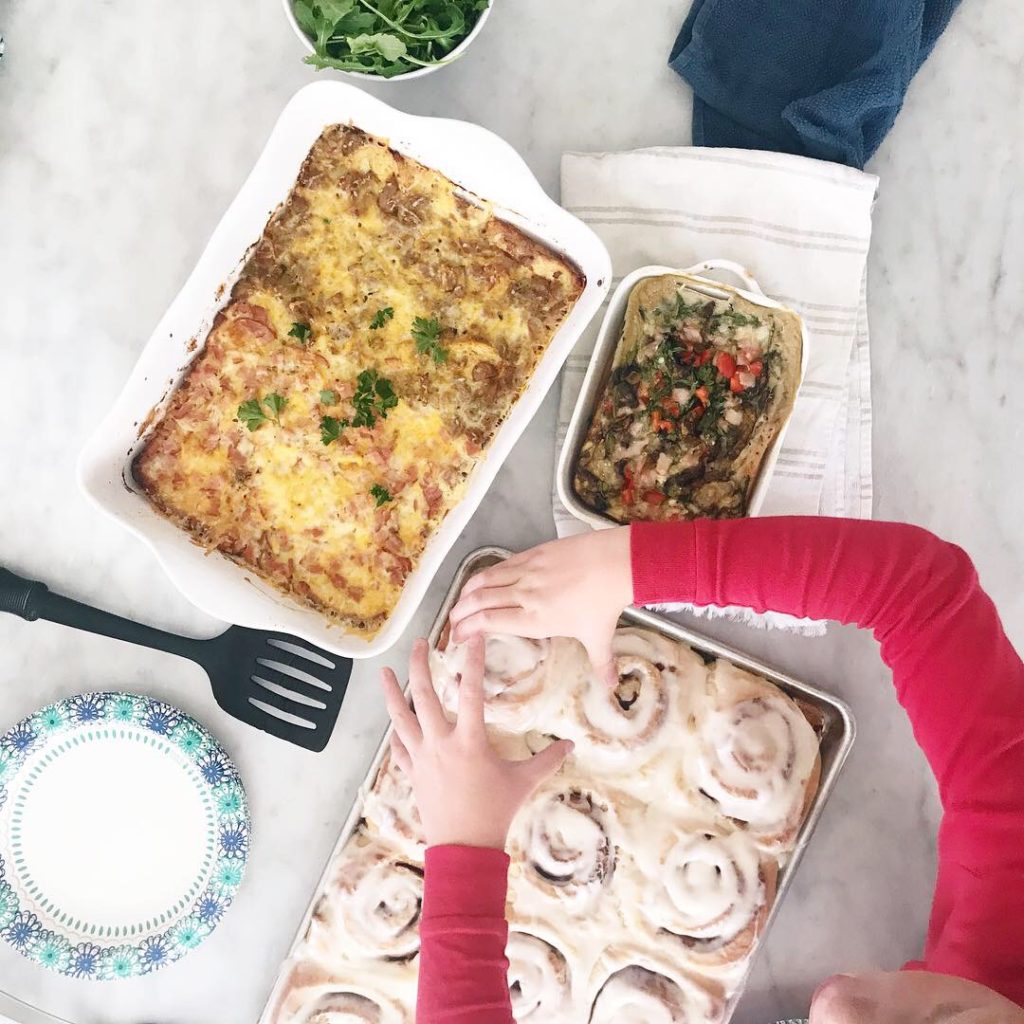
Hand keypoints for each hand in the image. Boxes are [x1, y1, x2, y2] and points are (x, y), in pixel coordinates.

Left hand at [379, 636, 573, 848]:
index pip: (471, 691)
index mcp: (469, 741)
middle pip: (424, 696)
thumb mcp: (524, 782)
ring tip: (384, 672)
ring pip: (401, 719)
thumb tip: (571, 744)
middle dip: (419, 665)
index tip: (473, 638)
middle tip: (419, 643)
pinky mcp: (412, 774)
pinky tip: (394, 724)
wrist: (464, 850)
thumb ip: (547, 759)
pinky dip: (395, 734)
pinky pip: (399, 749)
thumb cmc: (496, 813)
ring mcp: (422, 758)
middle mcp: (441, 744)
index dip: (473, 661)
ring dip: (392, 693)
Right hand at [447, 527, 632, 685]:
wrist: (615, 563)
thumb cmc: (605, 603)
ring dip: (466, 593)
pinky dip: (483, 575)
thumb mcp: (600, 637)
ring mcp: (526, 572)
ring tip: (458, 604)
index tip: (457, 638)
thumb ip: (601, 663)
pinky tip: (479, 581)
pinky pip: (499, 565)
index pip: (489, 623)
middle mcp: (525, 596)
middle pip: (479, 602)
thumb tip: (611, 687)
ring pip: (484, 581)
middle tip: (452, 624)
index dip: (467, 629)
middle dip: (459, 614)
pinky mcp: (532, 554)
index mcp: (535, 620)